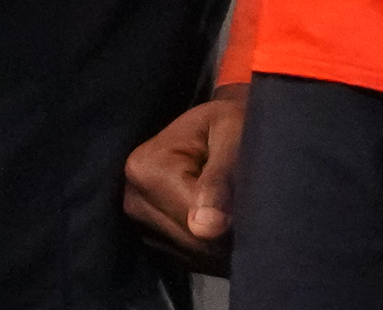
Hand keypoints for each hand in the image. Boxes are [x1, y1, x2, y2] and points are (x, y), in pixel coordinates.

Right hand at [121, 84, 246, 266]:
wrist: (216, 128)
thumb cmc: (228, 122)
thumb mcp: (232, 131)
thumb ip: (221, 175)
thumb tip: (206, 228)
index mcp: (145, 169)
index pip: (195, 219)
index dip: (231, 214)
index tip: (249, 194)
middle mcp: (133, 202)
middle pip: (193, 241)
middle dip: (228, 230)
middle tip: (246, 196)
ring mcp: (139, 225)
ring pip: (194, 254)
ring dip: (222, 240)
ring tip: (233, 204)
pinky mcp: (153, 240)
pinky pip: (191, 258)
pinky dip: (213, 247)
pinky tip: (221, 221)